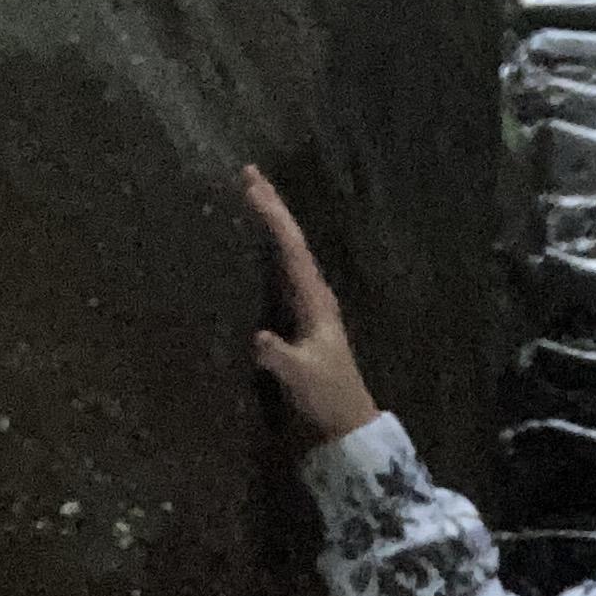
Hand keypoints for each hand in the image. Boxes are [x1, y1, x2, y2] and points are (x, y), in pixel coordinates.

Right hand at [242, 165, 382, 441]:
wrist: (346, 422)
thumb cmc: (327, 397)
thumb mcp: (301, 377)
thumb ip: (280, 357)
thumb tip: (258, 338)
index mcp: (316, 301)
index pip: (292, 248)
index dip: (273, 215)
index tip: (253, 185)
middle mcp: (314, 296)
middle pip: (291, 242)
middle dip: (272, 208)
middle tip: (248, 174)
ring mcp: (308, 307)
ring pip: (288, 255)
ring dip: (270, 226)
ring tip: (250, 197)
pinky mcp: (300, 320)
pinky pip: (281, 275)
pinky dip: (268, 254)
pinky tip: (254, 248)